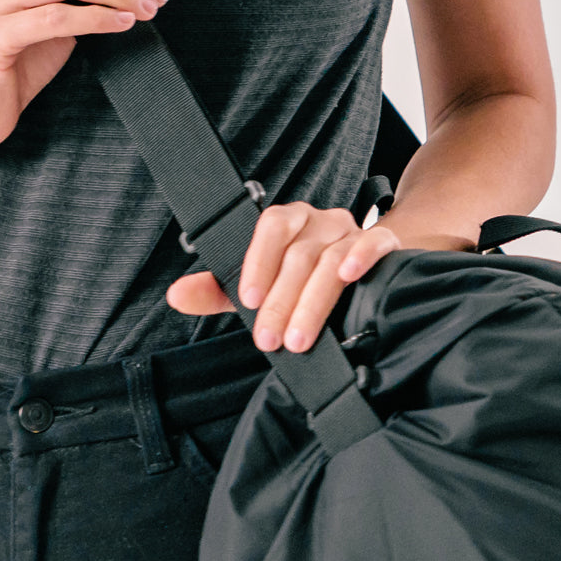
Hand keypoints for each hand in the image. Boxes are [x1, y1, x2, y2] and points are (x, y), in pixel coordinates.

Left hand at [165, 201, 402, 353]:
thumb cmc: (303, 282)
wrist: (367, 275)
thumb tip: (177, 295)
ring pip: (331, 258)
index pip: (270, 227)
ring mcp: (352, 231)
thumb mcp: (259, 287)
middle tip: (270, 339)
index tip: (248, 301)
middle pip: (299, 253)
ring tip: (298, 336)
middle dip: (281, 300)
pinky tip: (350, 276)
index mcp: (288, 222)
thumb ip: (218, 290)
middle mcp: (320, 221)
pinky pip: (375, 241)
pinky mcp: (384, 243)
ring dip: (312, 300)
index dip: (258, 262)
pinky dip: (361, 257)